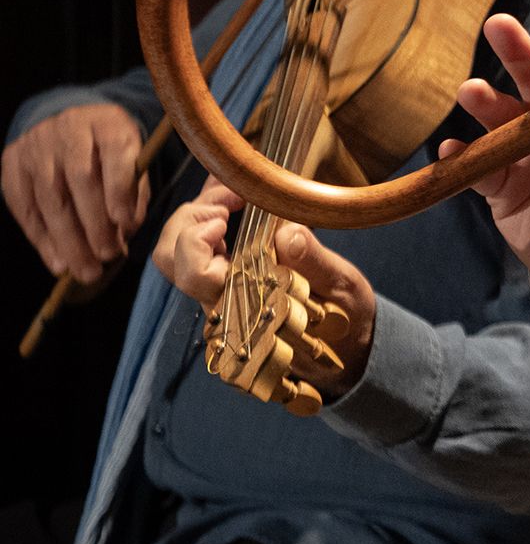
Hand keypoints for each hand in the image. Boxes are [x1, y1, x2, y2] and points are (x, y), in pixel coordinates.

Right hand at [3, 102, 144, 282]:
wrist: (70, 123)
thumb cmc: (109, 152)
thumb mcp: (133, 160)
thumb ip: (133, 193)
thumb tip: (125, 232)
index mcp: (108, 123)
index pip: (114, 153)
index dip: (119, 189)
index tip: (125, 222)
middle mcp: (69, 129)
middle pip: (79, 179)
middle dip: (94, 224)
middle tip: (108, 256)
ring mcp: (36, 145)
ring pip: (49, 197)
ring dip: (68, 240)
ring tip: (84, 270)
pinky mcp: (12, 162)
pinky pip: (24, 206)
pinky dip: (42, 239)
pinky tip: (58, 262)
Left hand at [153, 178, 377, 396]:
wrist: (344, 350)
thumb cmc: (343, 321)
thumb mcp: (342, 290)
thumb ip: (314, 264)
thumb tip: (286, 232)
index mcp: (243, 309)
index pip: (193, 273)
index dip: (197, 236)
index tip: (229, 211)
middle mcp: (222, 303)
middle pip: (171, 259)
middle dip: (192, 217)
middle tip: (231, 197)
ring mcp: (221, 294)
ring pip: (179, 254)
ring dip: (200, 215)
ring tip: (233, 193)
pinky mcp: (229, 283)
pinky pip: (201, 250)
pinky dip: (211, 217)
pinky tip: (234, 198)